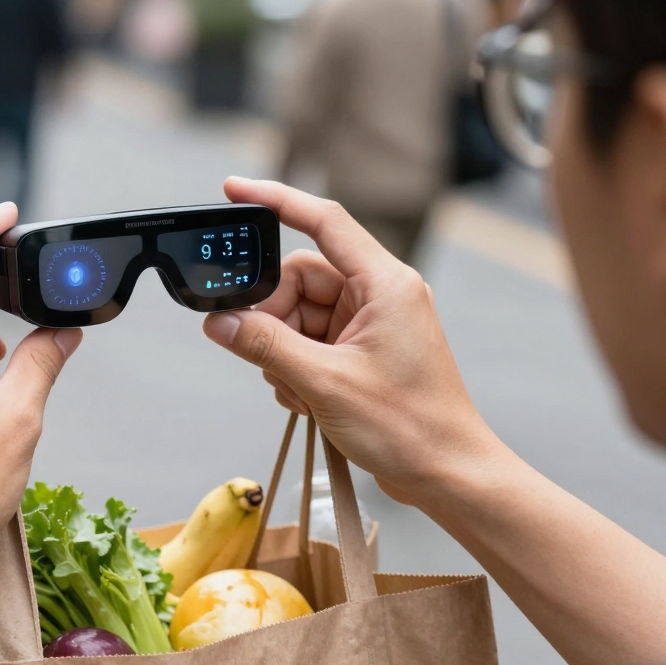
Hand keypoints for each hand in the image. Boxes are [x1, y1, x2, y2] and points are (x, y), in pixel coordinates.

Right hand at [203, 178, 503, 506]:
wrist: (446, 475)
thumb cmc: (409, 426)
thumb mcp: (324, 383)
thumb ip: (266, 346)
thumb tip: (218, 322)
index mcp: (384, 283)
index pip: (323, 221)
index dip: (276, 200)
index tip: (234, 190)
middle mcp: (380, 295)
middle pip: (299, 279)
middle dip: (272, 315)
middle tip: (260, 352)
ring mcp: (371, 325)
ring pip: (299, 314)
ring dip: (283, 350)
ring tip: (299, 389)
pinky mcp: (362, 352)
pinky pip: (310, 341)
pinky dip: (296, 367)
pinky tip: (307, 399)